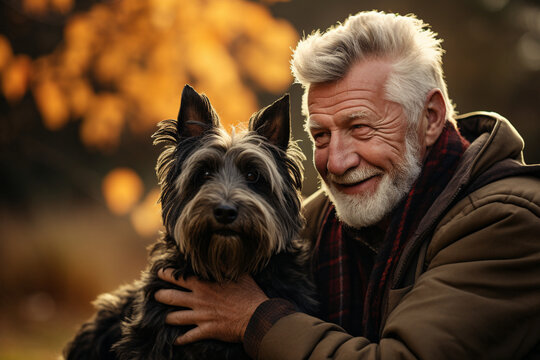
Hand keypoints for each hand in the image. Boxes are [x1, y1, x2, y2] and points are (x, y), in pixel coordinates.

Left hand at [154, 269, 268, 344]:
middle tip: (154, 295)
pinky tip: (175, 340)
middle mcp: (198, 300)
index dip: (167, 275)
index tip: (160, 273)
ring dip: (166, 318)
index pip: (179, 277)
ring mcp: (200, 316)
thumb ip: (224, 264)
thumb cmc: (249, 293)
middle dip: (159, 296)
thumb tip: (218, 253)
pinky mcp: (206, 330)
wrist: (256, 316)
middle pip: (171, 297)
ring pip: (175, 318)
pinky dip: (180, 339)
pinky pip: (188, 337)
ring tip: (161, 318)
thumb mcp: (238, 273)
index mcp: (204, 284)